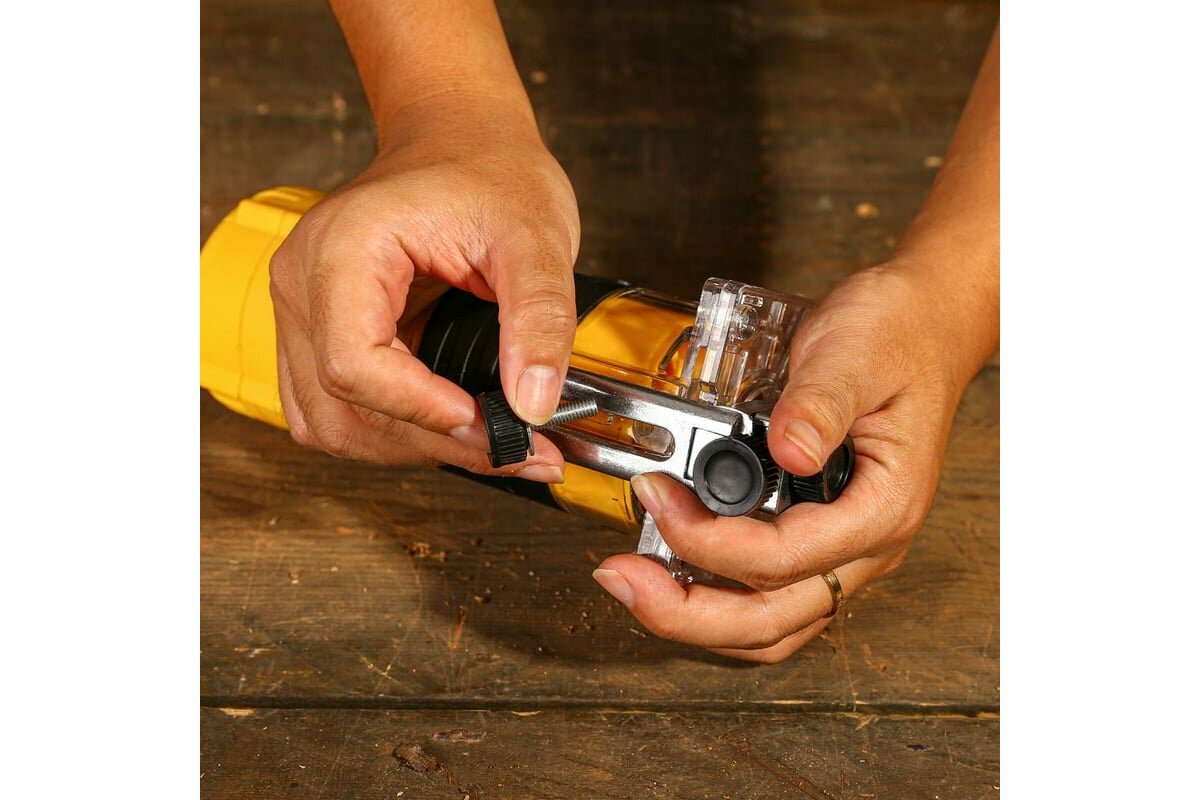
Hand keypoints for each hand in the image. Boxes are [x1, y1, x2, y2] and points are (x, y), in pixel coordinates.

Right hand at [267, 98, 578, 480]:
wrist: (461, 141)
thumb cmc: (489, 171)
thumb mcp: (536, 236)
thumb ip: (540, 319)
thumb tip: (534, 406)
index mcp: (342, 247)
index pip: (352, 362)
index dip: (419, 408)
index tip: (489, 420)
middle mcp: (303, 282)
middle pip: (338, 406)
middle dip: (430, 441)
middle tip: (513, 448)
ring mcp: (304, 312)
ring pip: (331, 423)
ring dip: (410, 447)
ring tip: (490, 439)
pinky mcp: (320, 334)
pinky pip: (337, 410)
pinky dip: (394, 433)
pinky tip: (453, 422)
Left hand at [593, 265, 985, 661]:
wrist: (923, 322)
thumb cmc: (896, 335)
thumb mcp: (855, 353)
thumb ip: (820, 402)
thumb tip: (788, 450)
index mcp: (884, 505)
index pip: (787, 556)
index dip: (710, 541)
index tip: (658, 498)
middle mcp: (866, 543)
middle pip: (772, 619)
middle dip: (687, 613)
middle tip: (620, 579)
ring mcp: (843, 548)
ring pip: (768, 624)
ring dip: (696, 619)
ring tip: (634, 584)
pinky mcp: (818, 538)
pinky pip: (767, 597)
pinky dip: (715, 599)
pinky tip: (670, 569)